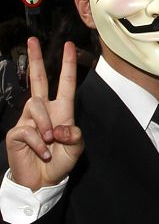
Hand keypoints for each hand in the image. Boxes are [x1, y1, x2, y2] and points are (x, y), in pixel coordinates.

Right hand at [6, 37, 83, 191]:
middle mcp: (44, 110)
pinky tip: (43, 152)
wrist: (42, 182)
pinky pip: (28, 130)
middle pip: (38, 79)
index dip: (68, 65)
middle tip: (33, 40)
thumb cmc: (59, 163)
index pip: (65, 83)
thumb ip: (74, 135)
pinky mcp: (17, 133)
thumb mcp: (75, 148)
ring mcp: (29, 120)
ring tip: (51, 141)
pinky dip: (39, 144)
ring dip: (46, 125)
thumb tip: (61, 127)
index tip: (69, 46)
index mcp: (61, 110)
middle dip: (36, 59)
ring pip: (35, 105)